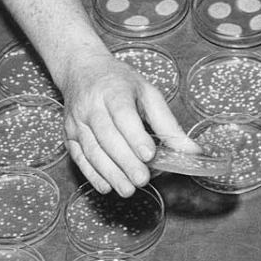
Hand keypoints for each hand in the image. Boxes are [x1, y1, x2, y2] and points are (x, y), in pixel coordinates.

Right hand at [56, 46, 198, 196]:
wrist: (83, 71)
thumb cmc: (120, 82)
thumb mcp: (148, 93)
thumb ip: (168, 123)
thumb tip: (191, 150)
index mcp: (114, 90)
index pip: (123, 114)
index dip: (135, 136)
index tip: (149, 155)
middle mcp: (92, 105)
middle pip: (107, 137)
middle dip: (125, 161)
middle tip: (142, 179)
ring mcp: (77, 121)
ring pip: (92, 151)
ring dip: (110, 173)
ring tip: (128, 189)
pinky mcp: (68, 135)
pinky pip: (79, 158)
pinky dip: (93, 175)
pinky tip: (107, 186)